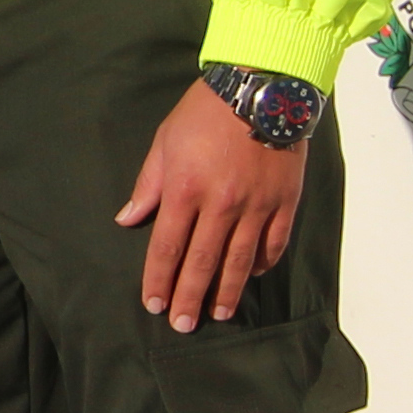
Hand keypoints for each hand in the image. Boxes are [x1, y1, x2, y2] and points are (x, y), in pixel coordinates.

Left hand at [116, 80, 304, 331]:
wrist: (261, 86)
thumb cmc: (204, 112)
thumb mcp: (165, 142)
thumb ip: (148, 184)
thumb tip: (127, 220)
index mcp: (185, 189)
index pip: (168, 247)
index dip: (159, 280)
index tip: (153, 304)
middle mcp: (222, 204)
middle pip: (202, 262)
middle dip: (189, 297)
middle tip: (183, 326)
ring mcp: (257, 205)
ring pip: (240, 261)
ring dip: (227, 291)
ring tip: (218, 314)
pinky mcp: (285, 201)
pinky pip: (274, 243)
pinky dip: (263, 264)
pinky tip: (253, 277)